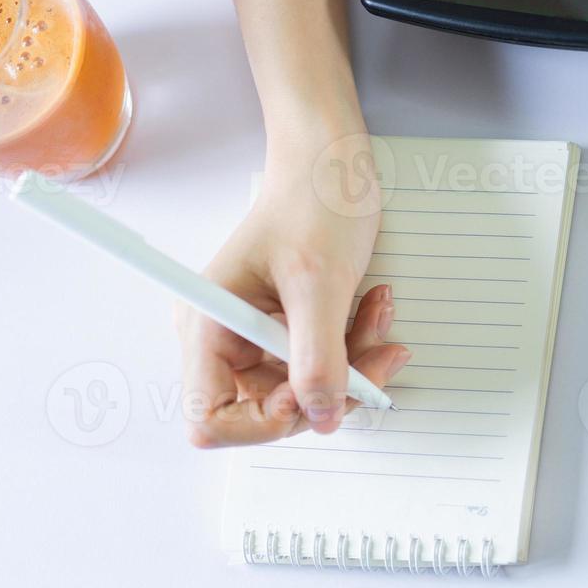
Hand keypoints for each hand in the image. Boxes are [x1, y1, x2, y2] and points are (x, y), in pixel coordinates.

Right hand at [175, 134, 409, 446]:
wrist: (332, 165)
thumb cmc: (313, 202)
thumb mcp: (320, 283)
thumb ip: (319, 358)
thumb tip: (321, 418)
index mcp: (208, 327)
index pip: (210, 418)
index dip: (263, 422)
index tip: (312, 395)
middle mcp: (225, 339)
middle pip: (269, 411)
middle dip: (329, 390)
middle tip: (377, 358)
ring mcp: (259, 338)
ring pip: (307, 391)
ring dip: (353, 366)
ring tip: (379, 317)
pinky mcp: (290, 331)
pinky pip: (325, 365)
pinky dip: (357, 347)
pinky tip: (374, 309)